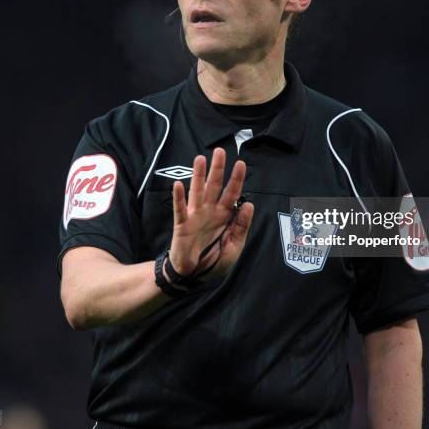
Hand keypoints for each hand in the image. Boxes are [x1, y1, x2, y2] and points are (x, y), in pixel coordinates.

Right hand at [169, 147, 254, 278]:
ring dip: (198, 175)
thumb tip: (250, 204)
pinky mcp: (182, 225)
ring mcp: (195, 216)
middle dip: (217, 169)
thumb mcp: (234, 246)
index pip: (232, 193)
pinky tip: (178, 185)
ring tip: (200, 159)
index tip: (240, 163)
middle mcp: (209, 211)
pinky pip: (180, 209)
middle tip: (219, 151)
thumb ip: (242, 226)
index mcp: (224, 215)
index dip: (236, 179)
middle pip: (214, 186)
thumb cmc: (213, 261)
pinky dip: (179, 198)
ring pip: (197, 191)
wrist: (193, 276)